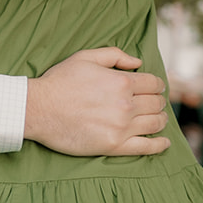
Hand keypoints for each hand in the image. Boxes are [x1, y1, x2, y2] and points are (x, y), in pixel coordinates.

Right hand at [23, 48, 170, 156]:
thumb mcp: (85, 57)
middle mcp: (126, 105)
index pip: (153, 84)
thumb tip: (138, 62)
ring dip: (160, 120)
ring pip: (155, 124)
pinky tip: (164, 142)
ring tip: (158, 119)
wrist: (39, 109)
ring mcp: (121, 127)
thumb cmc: (60, 81)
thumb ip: (115, 55)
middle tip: (154, 103)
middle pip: (156, 103)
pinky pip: (146, 147)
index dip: (157, 85)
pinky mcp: (114, 146)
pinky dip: (159, 145)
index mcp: (121, 82)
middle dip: (158, 101)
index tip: (155, 88)